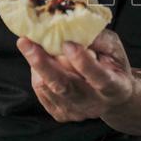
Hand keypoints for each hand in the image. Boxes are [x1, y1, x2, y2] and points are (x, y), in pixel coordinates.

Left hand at [18, 30, 133, 122]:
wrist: (114, 98)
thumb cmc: (113, 67)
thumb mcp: (114, 49)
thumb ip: (99, 38)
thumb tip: (75, 26)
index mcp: (114, 87)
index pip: (98, 77)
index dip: (82, 61)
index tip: (67, 43)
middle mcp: (94, 103)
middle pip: (64, 86)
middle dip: (42, 63)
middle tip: (26, 42)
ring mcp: (76, 111)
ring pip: (48, 87)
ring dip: (37, 63)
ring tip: (35, 45)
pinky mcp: (61, 114)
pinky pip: (41, 90)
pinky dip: (37, 72)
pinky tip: (42, 61)